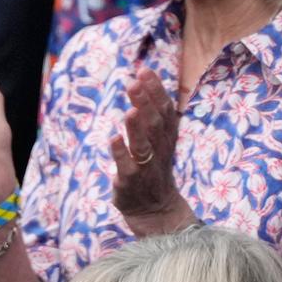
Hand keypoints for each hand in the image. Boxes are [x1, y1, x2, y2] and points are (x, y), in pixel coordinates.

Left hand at [113, 67, 192, 236]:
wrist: (156, 211)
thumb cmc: (153, 170)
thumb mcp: (158, 141)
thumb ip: (152, 112)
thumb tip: (142, 78)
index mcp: (166, 138)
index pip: (165, 109)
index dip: (156, 90)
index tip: (144, 70)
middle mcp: (159, 151)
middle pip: (155, 123)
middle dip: (145, 102)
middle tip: (134, 82)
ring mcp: (146, 167)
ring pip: (144, 145)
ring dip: (136, 128)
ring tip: (130, 110)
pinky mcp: (130, 183)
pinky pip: (127, 167)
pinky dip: (121, 153)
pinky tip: (114, 138)